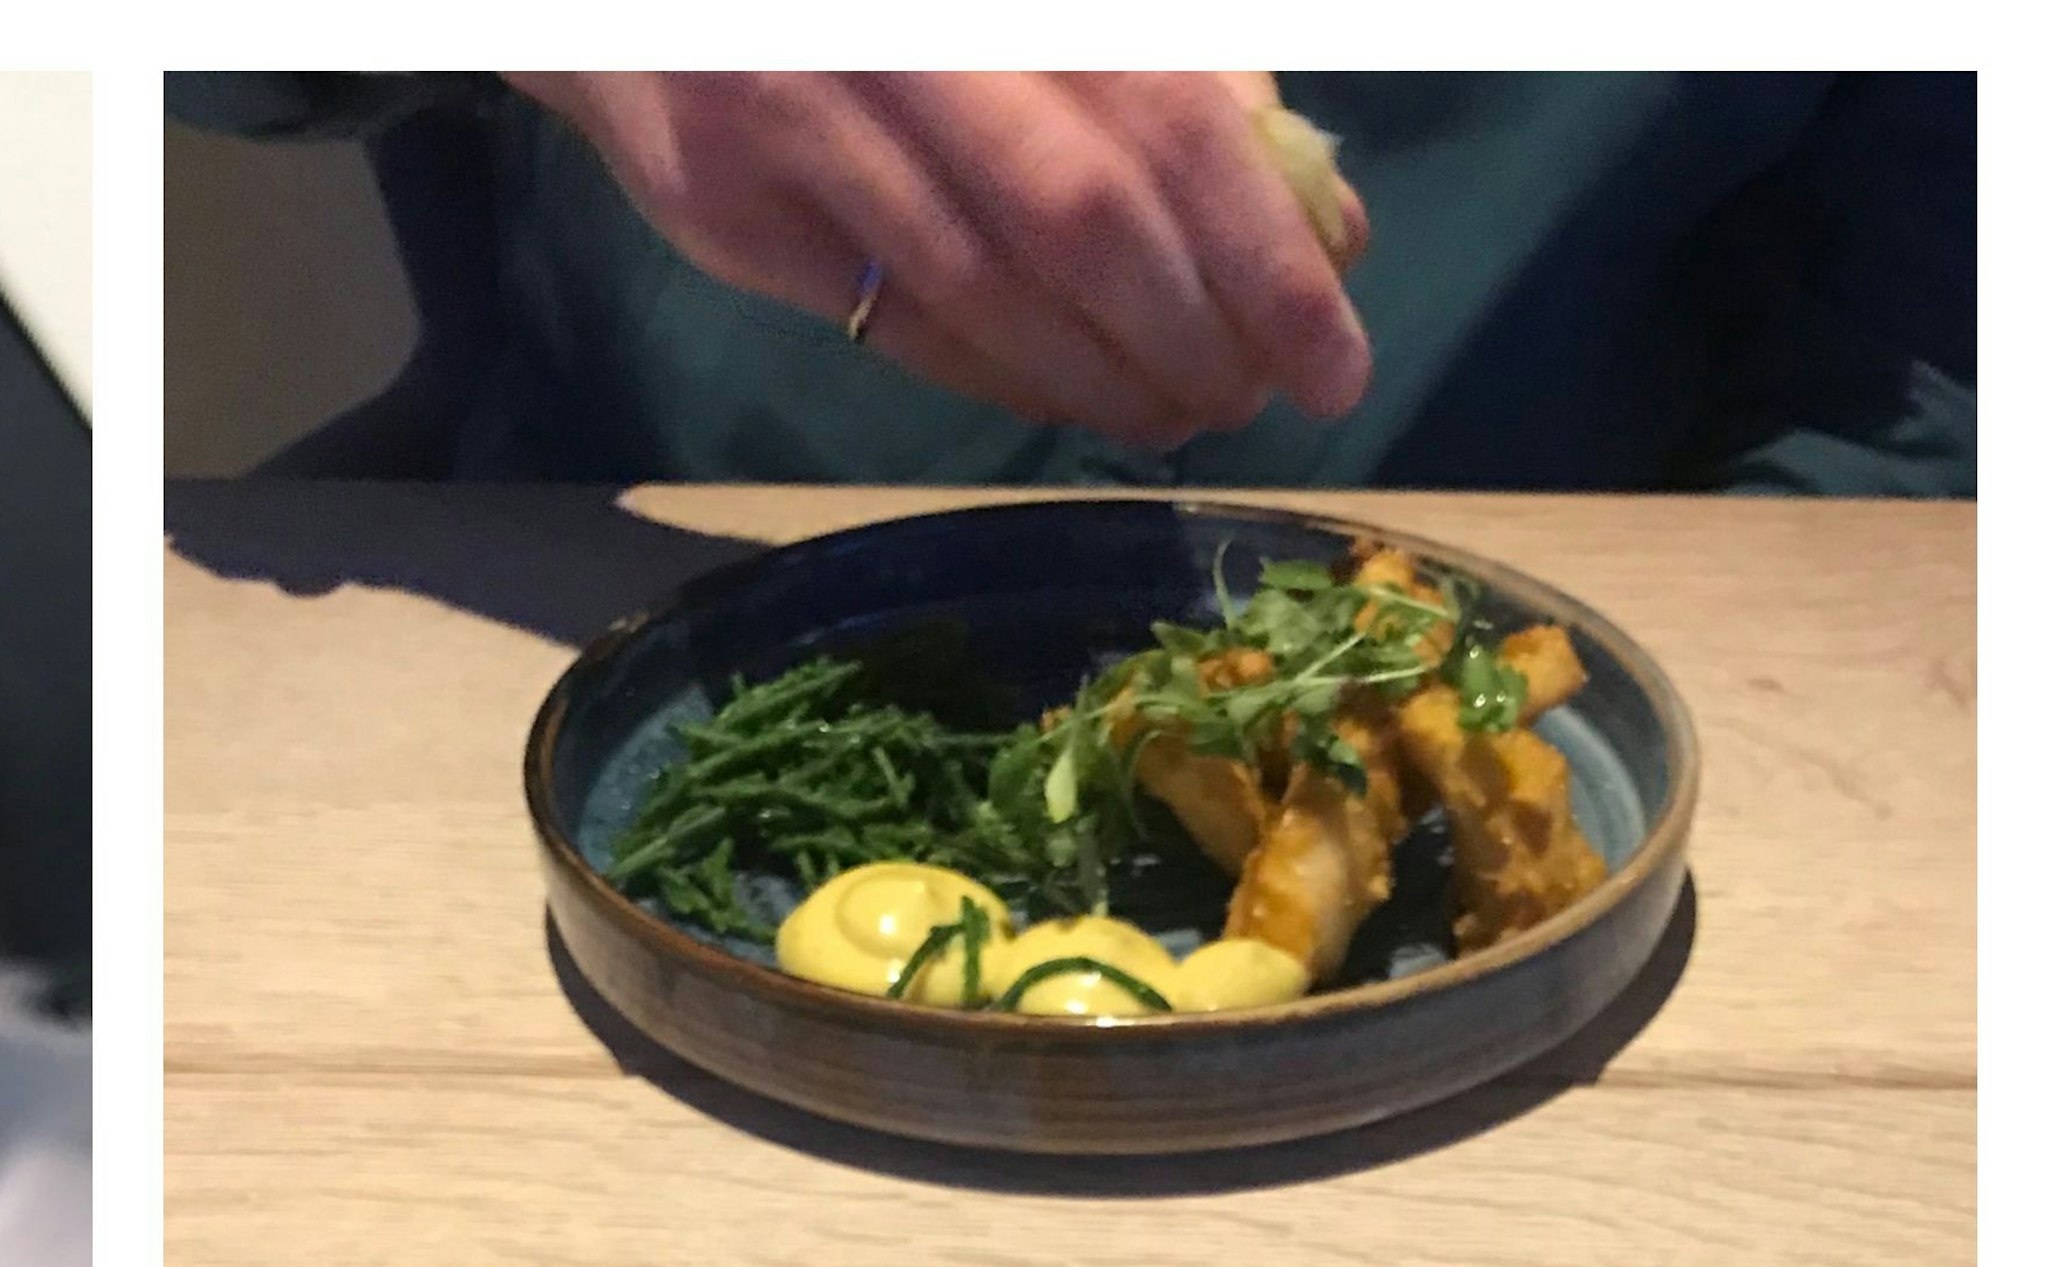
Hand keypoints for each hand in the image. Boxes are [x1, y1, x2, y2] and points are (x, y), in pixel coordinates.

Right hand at [508, 72, 1371, 449]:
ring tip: (1178, 416)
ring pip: (986, 292)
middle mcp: (920, 42)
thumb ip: (1174, 82)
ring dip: (1097, 380)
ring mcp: (818, 127)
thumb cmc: (895, 8)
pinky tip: (1068, 401)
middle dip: (1187, 333)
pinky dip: (1000, 379)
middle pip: (1083, 219)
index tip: (1330, 355)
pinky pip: (897, 325)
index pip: (1176, 123)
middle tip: (1253, 400)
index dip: (1262, 254)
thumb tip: (1316, 222)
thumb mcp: (1031, 9)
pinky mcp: (745, 211)